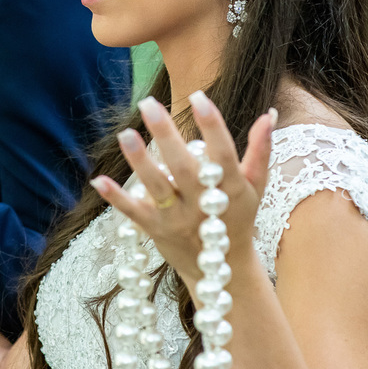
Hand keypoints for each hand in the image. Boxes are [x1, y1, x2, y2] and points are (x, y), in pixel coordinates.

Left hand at [91, 91, 274, 285]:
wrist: (222, 272)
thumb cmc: (238, 218)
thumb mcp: (255, 187)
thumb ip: (260, 150)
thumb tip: (268, 113)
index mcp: (231, 190)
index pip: (222, 154)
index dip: (212, 126)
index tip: (198, 96)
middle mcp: (204, 205)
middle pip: (184, 168)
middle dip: (166, 135)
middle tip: (149, 104)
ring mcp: (178, 219)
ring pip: (157, 187)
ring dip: (140, 162)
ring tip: (125, 133)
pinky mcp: (155, 231)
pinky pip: (133, 213)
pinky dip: (116, 197)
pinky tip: (99, 179)